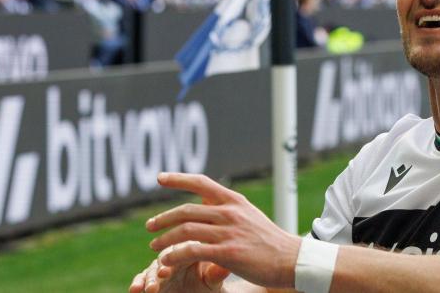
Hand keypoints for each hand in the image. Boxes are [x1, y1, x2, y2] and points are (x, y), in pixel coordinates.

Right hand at [129, 242, 230, 292]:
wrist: (201, 292)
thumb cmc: (209, 284)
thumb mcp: (214, 281)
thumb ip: (216, 274)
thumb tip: (225, 268)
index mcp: (191, 248)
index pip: (183, 245)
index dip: (178, 253)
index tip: (177, 264)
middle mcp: (174, 255)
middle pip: (165, 254)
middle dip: (162, 264)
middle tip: (163, 274)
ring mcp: (161, 266)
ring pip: (152, 267)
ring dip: (149, 277)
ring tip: (151, 290)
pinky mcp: (151, 279)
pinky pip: (141, 278)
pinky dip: (137, 283)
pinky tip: (135, 290)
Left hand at [145, 172, 301, 289]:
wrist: (290, 260)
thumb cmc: (268, 241)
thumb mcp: (249, 215)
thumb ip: (226, 208)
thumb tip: (204, 199)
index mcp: (235, 202)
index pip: (202, 183)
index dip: (179, 178)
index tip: (159, 178)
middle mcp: (230, 213)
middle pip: (187, 210)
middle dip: (163, 218)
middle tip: (150, 226)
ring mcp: (229, 233)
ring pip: (186, 230)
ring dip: (164, 238)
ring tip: (155, 246)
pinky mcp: (228, 253)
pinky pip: (192, 251)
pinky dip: (174, 255)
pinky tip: (166, 261)